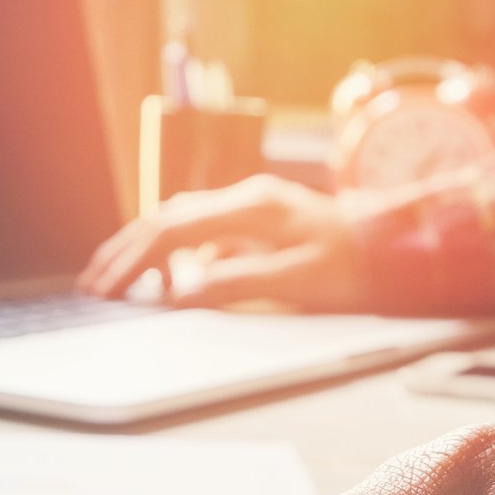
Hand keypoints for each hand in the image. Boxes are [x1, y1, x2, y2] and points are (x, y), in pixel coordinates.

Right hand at [79, 175, 359, 308]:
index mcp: (251, 208)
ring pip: (178, 224)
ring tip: (112, 281)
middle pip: (164, 221)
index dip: (133, 263)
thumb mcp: (301, 282)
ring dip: (142, 251)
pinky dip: (170, 256)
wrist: (402, 246)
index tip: (106, 292)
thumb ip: (239, 284)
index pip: (172, 232)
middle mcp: (245, 200)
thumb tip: (181, 293)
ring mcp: (249, 210)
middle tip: (91, 287)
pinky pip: (199, 235)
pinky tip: (161, 280)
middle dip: (123, 255)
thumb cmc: (359, 265)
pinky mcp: (256, 225)